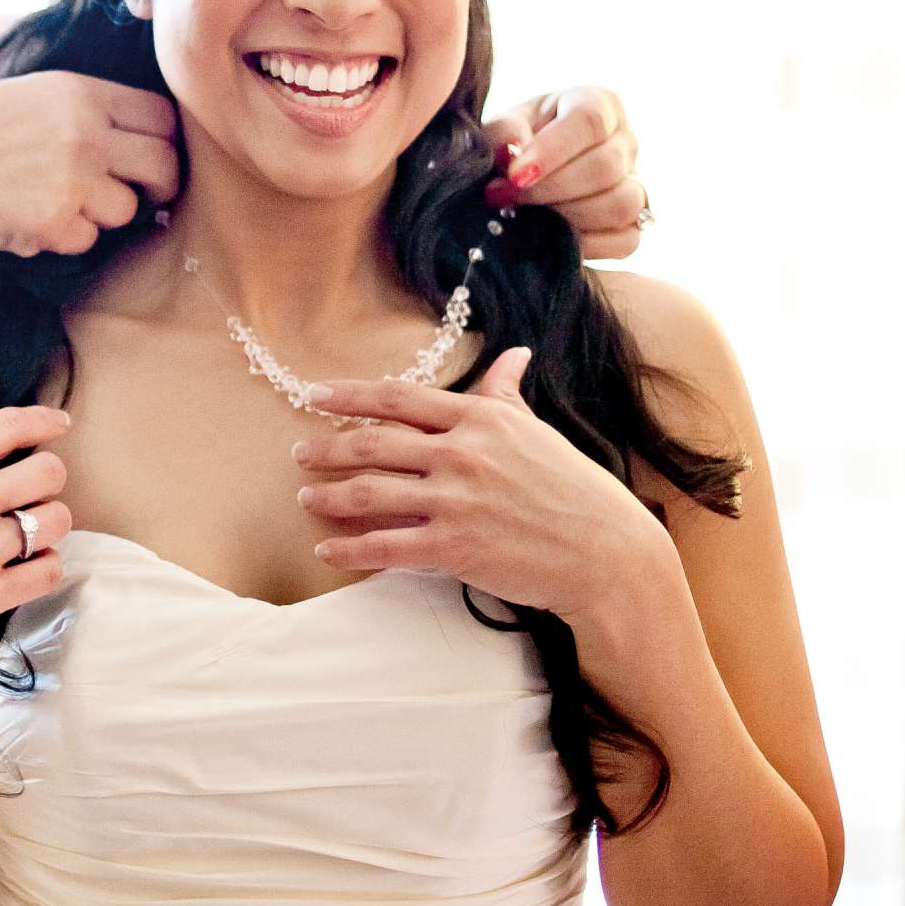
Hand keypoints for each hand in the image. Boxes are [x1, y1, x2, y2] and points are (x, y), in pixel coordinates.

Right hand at [0, 72, 180, 256]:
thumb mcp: (35, 95)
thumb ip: (89, 111)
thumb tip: (146, 144)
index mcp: (82, 92)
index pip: (161, 117)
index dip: (164, 142)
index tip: (151, 159)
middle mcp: (85, 132)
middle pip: (164, 165)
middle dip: (159, 187)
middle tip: (142, 197)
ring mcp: (72, 179)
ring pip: (126, 210)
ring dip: (101, 215)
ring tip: (57, 201)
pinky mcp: (54, 222)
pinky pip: (87, 240)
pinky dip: (64, 238)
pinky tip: (28, 218)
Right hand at [0, 406, 75, 676]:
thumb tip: (11, 454)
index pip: (10, 425)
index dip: (45, 421)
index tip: (61, 425)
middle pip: (50, 472)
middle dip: (46, 484)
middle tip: (29, 500)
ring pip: (57, 521)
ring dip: (47, 528)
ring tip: (22, 539)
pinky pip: (50, 570)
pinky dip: (42, 569)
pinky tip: (21, 571)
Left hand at [289, 350, 668, 625]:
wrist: (606, 553)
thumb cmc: (574, 489)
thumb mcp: (537, 431)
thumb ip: (508, 395)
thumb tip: (512, 353)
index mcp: (480, 419)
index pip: (399, 398)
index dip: (350, 395)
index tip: (314, 393)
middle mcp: (462, 454)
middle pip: (374, 443)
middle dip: (328, 447)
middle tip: (298, 451)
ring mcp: (456, 501)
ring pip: (370, 493)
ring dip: (328, 496)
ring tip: (305, 497)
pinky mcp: (455, 547)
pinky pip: (385, 547)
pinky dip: (348, 550)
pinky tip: (325, 550)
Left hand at [482, 87, 646, 258]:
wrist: (525, 176)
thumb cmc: (518, 142)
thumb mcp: (505, 127)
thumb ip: (504, 133)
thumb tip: (512, 150)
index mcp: (598, 103)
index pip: (589, 120)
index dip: (552, 150)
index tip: (516, 175)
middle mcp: (625, 141)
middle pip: (606, 166)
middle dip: (552, 188)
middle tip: (509, 198)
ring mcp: (635, 183)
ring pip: (622, 204)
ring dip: (570, 217)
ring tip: (530, 218)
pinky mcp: (634, 223)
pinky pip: (626, 240)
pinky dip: (588, 245)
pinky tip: (553, 237)